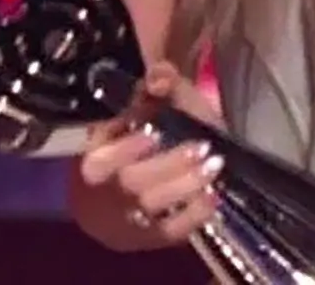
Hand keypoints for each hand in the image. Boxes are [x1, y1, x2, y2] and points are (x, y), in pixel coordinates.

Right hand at [76, 61, 224, 241]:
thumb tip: (156, 79)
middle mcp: (111, 185)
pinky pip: (172, 230)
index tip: (152, 135)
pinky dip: (194, 214)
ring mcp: (132, 213)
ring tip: (214, 165)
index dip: (124, 149)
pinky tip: (213, 195)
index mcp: (101, 150)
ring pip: (151, 204)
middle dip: (168, 164)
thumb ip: (163, 80)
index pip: (100, 156)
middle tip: (201, 148)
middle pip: (130, 181)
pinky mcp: (154, 235)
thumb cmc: (165, 127)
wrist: (172, 172)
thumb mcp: (168, 98)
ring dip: (185, 185)